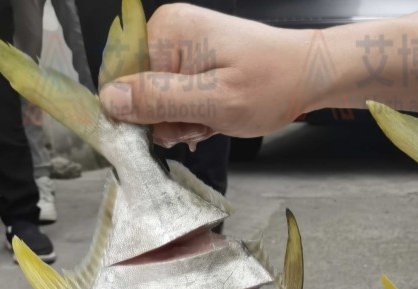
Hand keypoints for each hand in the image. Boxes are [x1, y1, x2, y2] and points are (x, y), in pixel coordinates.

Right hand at [99, 3, 311, 145]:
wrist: (309, 75)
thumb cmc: (270, 86)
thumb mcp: (215, 102)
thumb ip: (161, 102)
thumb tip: (109, 101)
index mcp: (166, 32)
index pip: (124, 81)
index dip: (145, 115)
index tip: (178, 127)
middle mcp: (168, 31)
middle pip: (143, 93)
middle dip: (173, 119)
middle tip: (206, 122)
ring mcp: (183, 45)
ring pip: (163, 101)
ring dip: (188, 121)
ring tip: (217, 118)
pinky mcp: (196, 60)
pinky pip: (180, 97)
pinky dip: (198, 114)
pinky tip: (219, 114)